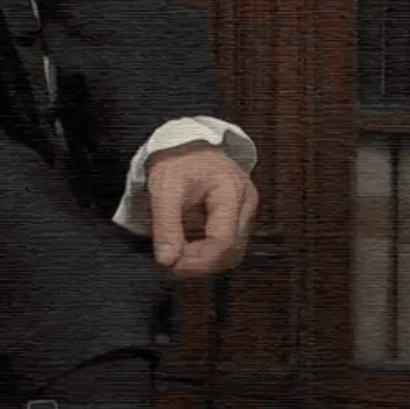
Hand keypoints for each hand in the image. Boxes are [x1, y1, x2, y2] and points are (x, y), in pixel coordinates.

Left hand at [144, 143, 258, 278]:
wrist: (184, 143)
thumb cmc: (177, 157)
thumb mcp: (164, 186)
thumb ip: (165, 225)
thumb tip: (167, 261)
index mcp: (232, 190)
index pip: (223, 240)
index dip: (197, 260)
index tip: (170, 265)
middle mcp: (245, 202)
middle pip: (230, 251)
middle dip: (197, 263)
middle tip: (168, 264)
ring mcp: (244, 211)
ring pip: (229, 252)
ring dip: (201, 260)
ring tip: (174, 254)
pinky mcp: (236, 217)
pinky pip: (224, 244)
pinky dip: (204, 251)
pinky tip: (185, 247)